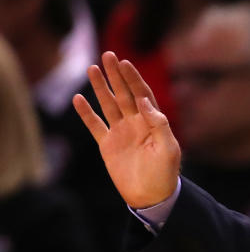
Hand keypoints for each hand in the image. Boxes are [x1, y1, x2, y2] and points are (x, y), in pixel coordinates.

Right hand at [72, 51, 180, 208]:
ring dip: (101, 87)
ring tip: (92, 68)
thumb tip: (144, 101)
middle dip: (116, 75)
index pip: (143, 94)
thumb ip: (159, 123)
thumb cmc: (165, 173)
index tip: (125, 63)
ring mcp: (121, 132)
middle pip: (124, 93)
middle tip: (107, 55)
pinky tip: (78, 99)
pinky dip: (86, 113)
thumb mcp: (169, 148)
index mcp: (153, 122)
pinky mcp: (107, 145)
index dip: (134, 78)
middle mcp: (136, 123)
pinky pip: (95, 125)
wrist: (151, 196)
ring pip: (109, 104)